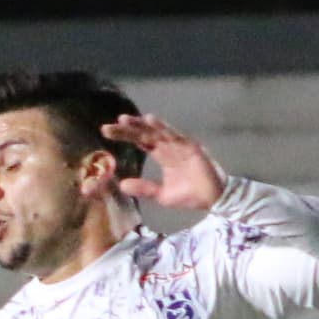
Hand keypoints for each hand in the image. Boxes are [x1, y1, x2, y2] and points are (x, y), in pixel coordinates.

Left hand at [99, 111, 231, 211]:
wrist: (212, 199)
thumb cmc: (189, 196)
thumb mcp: (162, 195)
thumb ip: (144, 189)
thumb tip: (122, 185)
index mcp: (162, 155)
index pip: (140, 141)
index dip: (124, 136)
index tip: (106, 132)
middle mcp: (169, 146)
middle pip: (144, 134)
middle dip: (127, 129)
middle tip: (107, 127)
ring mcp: (179, 145)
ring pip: (156, 131)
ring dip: (141, 125)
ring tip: (124, 120)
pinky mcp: (190, 147)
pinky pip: (174, 135)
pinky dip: (162, 127)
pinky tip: (149, 120)